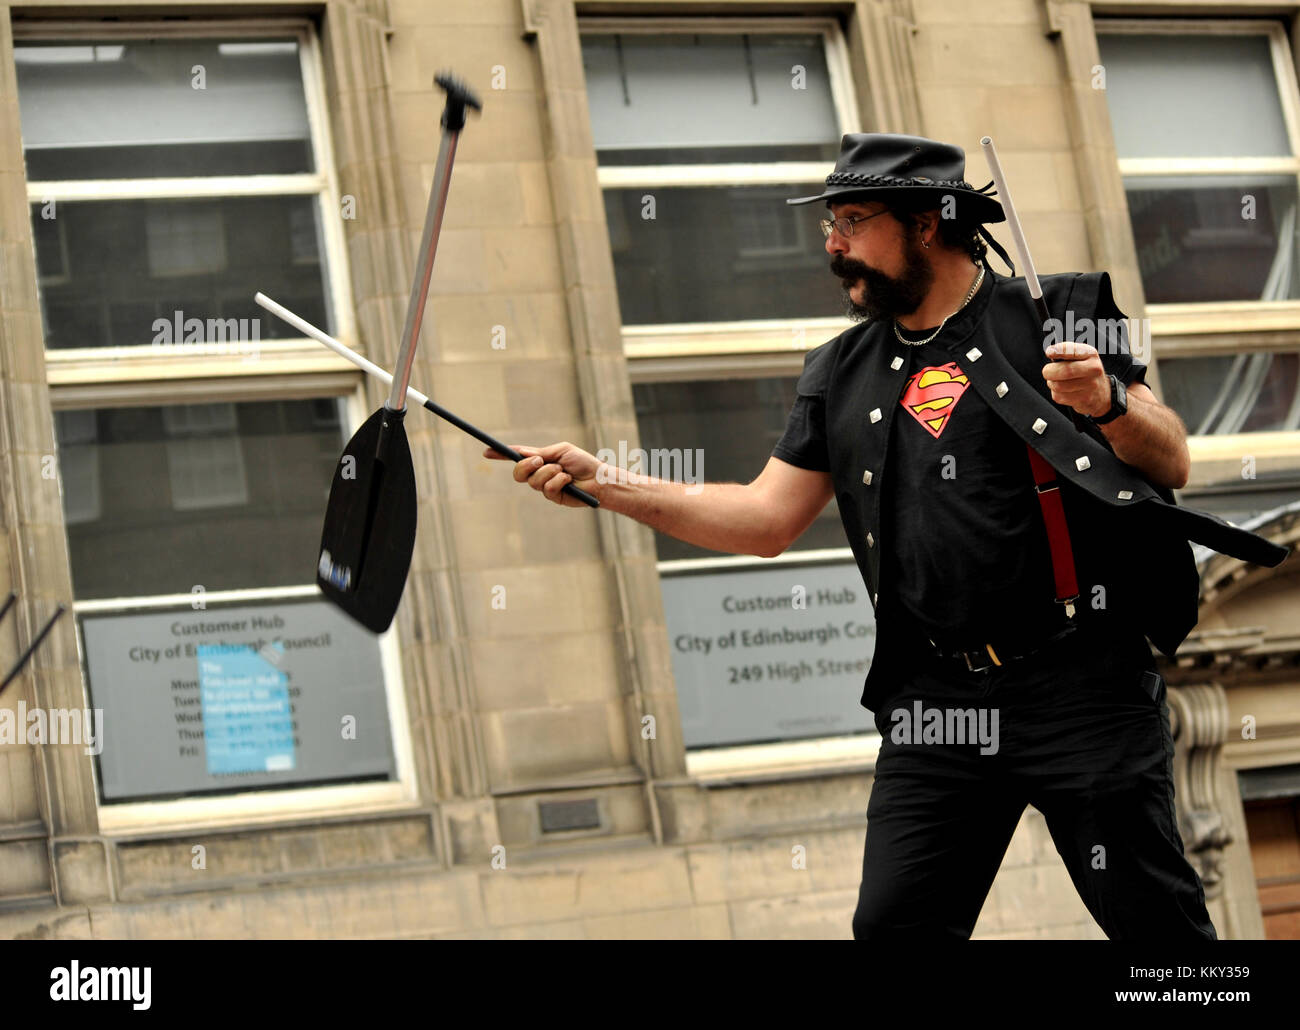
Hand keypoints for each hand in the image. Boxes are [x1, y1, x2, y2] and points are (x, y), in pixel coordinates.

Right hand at [483, 441, 603, 506]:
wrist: (599, 479)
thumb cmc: (583, 462)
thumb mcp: (561, 451)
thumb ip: (541, 452)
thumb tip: (522, 453)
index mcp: (540, 459)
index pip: (516, 456)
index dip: (500, 455)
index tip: (487, 452)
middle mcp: (539, 473)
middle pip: (518, 473)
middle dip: (526, 466)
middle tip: (539, 460)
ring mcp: (544, 486)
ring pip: (533, 481)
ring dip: (549, 472)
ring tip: (564, 471)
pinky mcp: (553, 497)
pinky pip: (547, 489)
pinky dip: (559, 481)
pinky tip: (569, 481)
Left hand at [1042, 341, 1110, 417]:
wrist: (1101, 393)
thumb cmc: (1084, 371)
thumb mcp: (1081, 356)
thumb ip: (1066, 352)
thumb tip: (1050, 351)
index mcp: (1091, 354)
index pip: (1073, 350)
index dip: (1058, 351)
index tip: (1049, 352)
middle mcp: (1093, 369)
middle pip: (1065, 371)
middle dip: (1049, 371)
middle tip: (1047, 371)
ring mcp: (1090, 386)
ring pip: (1058, 385)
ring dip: (1051, 383)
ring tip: (1056, 381)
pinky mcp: (1083, 400)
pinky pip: (1059, 397)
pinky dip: (1056, 393)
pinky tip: (1063, 390)